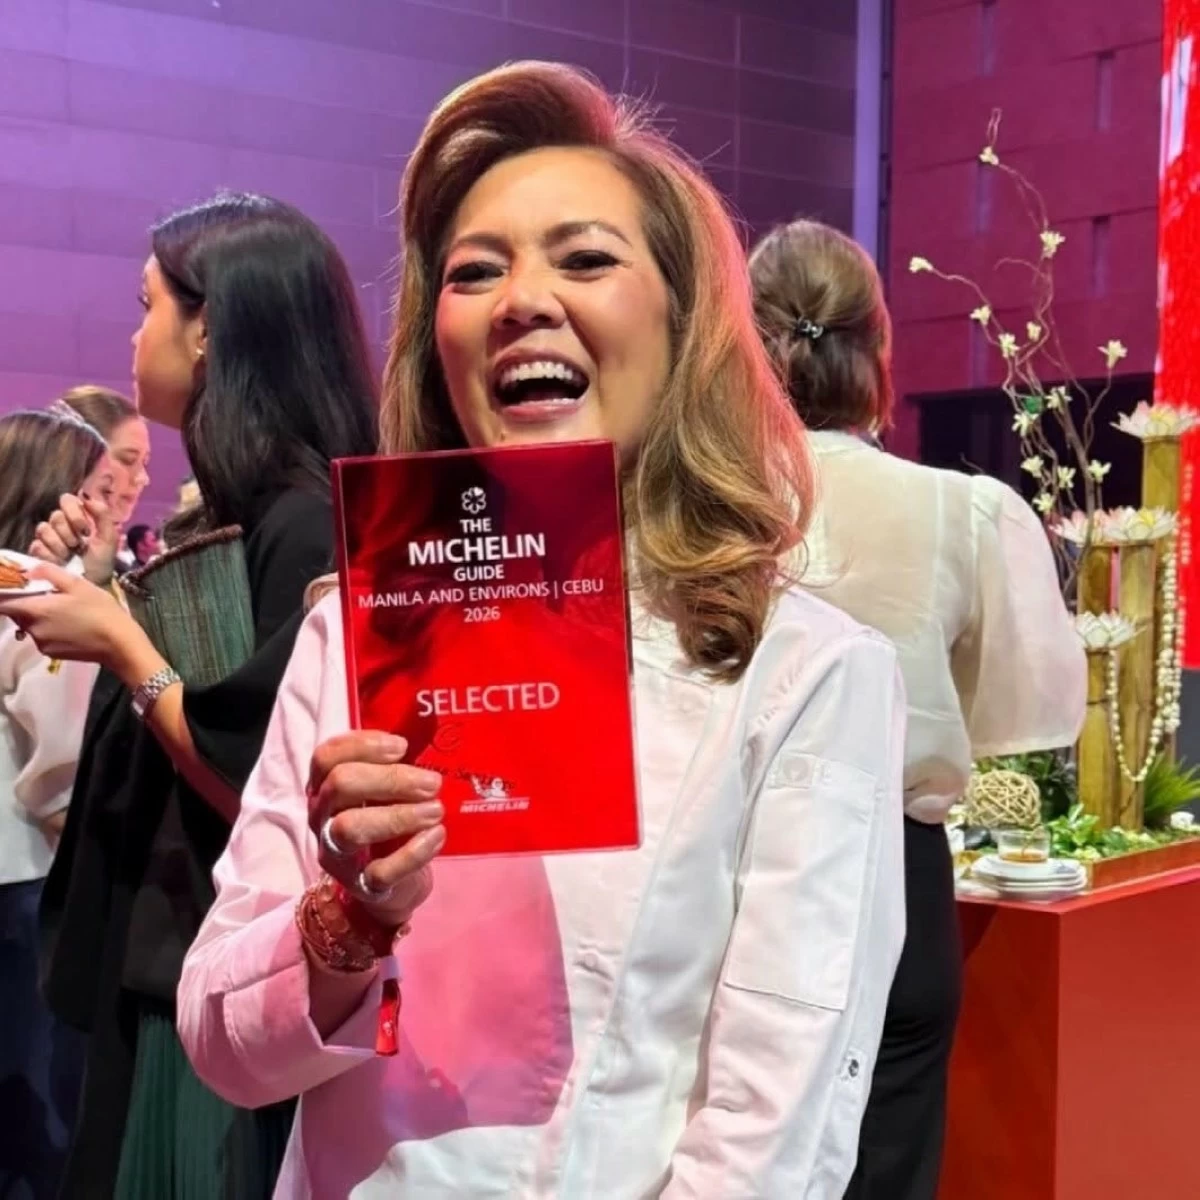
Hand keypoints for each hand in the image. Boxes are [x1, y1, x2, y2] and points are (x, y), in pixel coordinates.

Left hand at [0, 562, 136, 666]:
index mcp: (36, 609)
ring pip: (29, 626)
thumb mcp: (79, 584)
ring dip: (38, 617)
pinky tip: (69, 626)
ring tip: (63, 611)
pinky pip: (41, 637)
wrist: (119, 644)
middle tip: (46, 595)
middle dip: (25, 604)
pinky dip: (48, 630)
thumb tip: (28, 569)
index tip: (14, 586)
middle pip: (16, 614)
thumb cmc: (101, 610)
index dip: (4, 594)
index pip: (3, 603)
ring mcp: (41, 643)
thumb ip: (49, 572)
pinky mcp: (51, 654)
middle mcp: (32, 629)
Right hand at [30, 493, 117, 584]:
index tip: (86, 530)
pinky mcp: (38, 552)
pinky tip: (61, 561)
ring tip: (70, 555)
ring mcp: (47, 538)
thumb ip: (102, 515)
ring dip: (60, 544)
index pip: (67, 500)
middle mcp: (60, 525)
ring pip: (44, 529)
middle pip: (55, 516)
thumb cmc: (102, 561)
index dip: (74, 513)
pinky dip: (51, 555)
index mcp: (77, 517)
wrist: (93, 584)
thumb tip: (86, 497)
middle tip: (78, 545)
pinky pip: (37, 545)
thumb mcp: (109, 538)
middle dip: (69, 533)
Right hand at [307, 732, 444, 927]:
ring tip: (436, 810)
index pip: (326, 757)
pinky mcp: (362, 886)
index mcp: (326, 788)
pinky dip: (414, 852)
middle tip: (431, 783)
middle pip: (340, 784)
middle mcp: (323, 818)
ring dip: (399, 815)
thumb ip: (394, 766)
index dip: (363, 745)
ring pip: (350, 827)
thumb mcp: (384, 792)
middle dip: (390, 778)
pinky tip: (437, 836)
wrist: (390, 886)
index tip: (402, 746)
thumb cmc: (389, 823)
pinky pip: (380, 871)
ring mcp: (338, 854)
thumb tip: (428, 728)